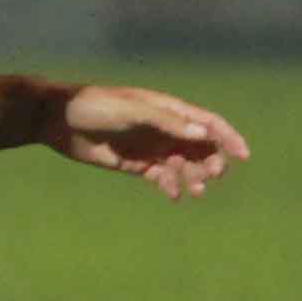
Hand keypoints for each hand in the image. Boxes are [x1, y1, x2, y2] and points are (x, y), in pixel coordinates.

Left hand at [40, 80, 249, 201]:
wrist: (59, 120)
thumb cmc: (97, 106)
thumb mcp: (133, 110)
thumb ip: (167, 122)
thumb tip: (204, 132)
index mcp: (168, 109)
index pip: (207, 123)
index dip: (227, 137)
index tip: (242, 156)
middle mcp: (164, 128)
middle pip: (199, 147)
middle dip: (210, 162)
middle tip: (212, 176)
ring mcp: (151, 146)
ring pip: (183, 165)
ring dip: (193, 177)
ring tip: (193, 191)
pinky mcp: (135, 163)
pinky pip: (161, 177)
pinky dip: (170, 185)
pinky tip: (174, 194)